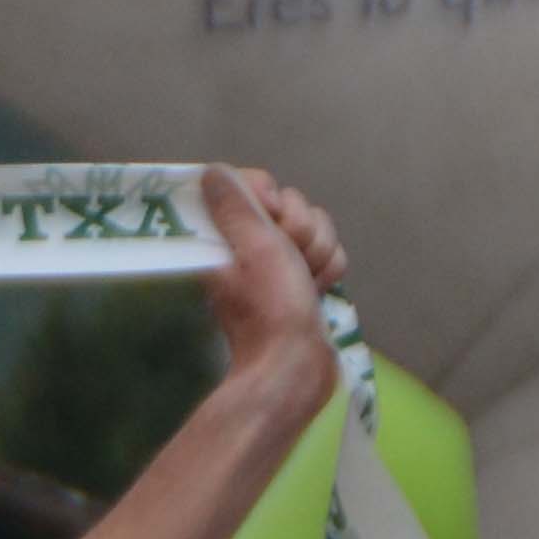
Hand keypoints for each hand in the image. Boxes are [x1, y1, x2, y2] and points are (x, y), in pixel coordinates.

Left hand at [194, 165, 343, 401]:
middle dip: (302, 230)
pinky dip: (329, 271)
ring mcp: (279, 264)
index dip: (274, 197)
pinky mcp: (303, 280)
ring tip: (306, 281)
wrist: (295, 365)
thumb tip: (208, 173)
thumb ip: (234, 206)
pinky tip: (318, 291)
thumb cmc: (272, 308)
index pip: (258, 184)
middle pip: (293, 205)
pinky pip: (329, 253)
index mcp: (227, 237)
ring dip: (319, 253)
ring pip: (316, 228)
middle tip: (290, 259)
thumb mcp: (253, 246)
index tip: (273, 218)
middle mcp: (250, 246)